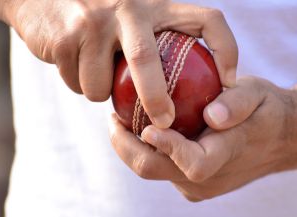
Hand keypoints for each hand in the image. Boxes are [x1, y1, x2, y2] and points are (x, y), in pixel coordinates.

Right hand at [1, 0, 236, 127]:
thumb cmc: (96, 18)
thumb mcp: (130, 23)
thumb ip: (152, 48)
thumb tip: (174, 101)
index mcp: (156, 5)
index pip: (207, 20)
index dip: (226, 50)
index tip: (230, 82)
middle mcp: (129, 7)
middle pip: (148, 61)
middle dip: (156, 99)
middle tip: (164, 124)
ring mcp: (95, 21)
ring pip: (104, 86)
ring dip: (99, 91)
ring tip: (93, 69)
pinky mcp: (66, 38)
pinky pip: (79, 84)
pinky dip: (78, 83)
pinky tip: (73, 60)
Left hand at [109, 76, 296, 200]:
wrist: (280, 138)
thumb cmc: (266, 110)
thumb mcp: (257, 94)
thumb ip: (237, 103)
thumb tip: (211, 115)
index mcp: (228, 155)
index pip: (193, 163)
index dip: (167, 147)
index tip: (146, 126)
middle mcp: (209, 178)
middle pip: (157, 171)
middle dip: (127, 148)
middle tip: (113, 119)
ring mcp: (199, 184)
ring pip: (154, 171)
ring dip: (132, 148)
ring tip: (120, 119)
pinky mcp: (193, 183)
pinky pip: (162, 169)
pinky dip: (147, 150)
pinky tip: (141, 127)